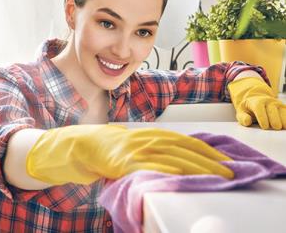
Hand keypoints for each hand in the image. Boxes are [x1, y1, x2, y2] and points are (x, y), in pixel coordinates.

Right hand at [25, 124, 233, 184]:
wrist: (83, 144)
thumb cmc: (111, 146)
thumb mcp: (136, 142)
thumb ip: (155, 147)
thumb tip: (178, 156)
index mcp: (152, 133)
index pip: (185, 141)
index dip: (207, 150)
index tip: (223, 159)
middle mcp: (148, 139)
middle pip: (185, 149)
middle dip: (209, 161)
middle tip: (228, 172)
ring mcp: (137, 150)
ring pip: (173, 158)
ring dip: (196, 168)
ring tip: (215, 178)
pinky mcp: (126, 162)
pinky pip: (150, 167)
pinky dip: (167, 171)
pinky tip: (180, 176)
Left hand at [228, 77, 285, 129]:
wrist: (256, 100)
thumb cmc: (249, 109)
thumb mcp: (242, 112)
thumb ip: (242, 117)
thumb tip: (247, 121)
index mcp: (257, 101)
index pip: (259, 108)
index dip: (263, 118)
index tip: (265, 127)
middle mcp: (268, 101)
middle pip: (273, 110)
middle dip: (274, 120)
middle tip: (275, 128)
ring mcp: (278, 104)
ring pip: (283, 112)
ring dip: (283, 121)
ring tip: (281, 128)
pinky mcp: (284, 107)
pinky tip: (285, 126)